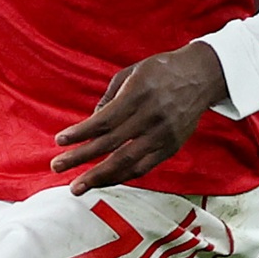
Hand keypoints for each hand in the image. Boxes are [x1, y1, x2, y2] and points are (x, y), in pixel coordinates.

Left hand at [49, 42, 227, 191]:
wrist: (201, 76)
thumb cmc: (160, 70)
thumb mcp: (131, 73)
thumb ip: (109, 98)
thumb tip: (92, 123)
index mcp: (138, 95)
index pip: (104, 121)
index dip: (80, 133)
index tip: (59, 141)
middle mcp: (151, 117)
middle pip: (111, 145)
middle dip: (81, 158)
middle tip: (57, 166)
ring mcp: (163, 135)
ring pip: (127, 162)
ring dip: (99, 177)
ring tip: (77, 186)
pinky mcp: (172, 147)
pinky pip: (144, 167)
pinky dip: (122, 176)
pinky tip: (104, 181)